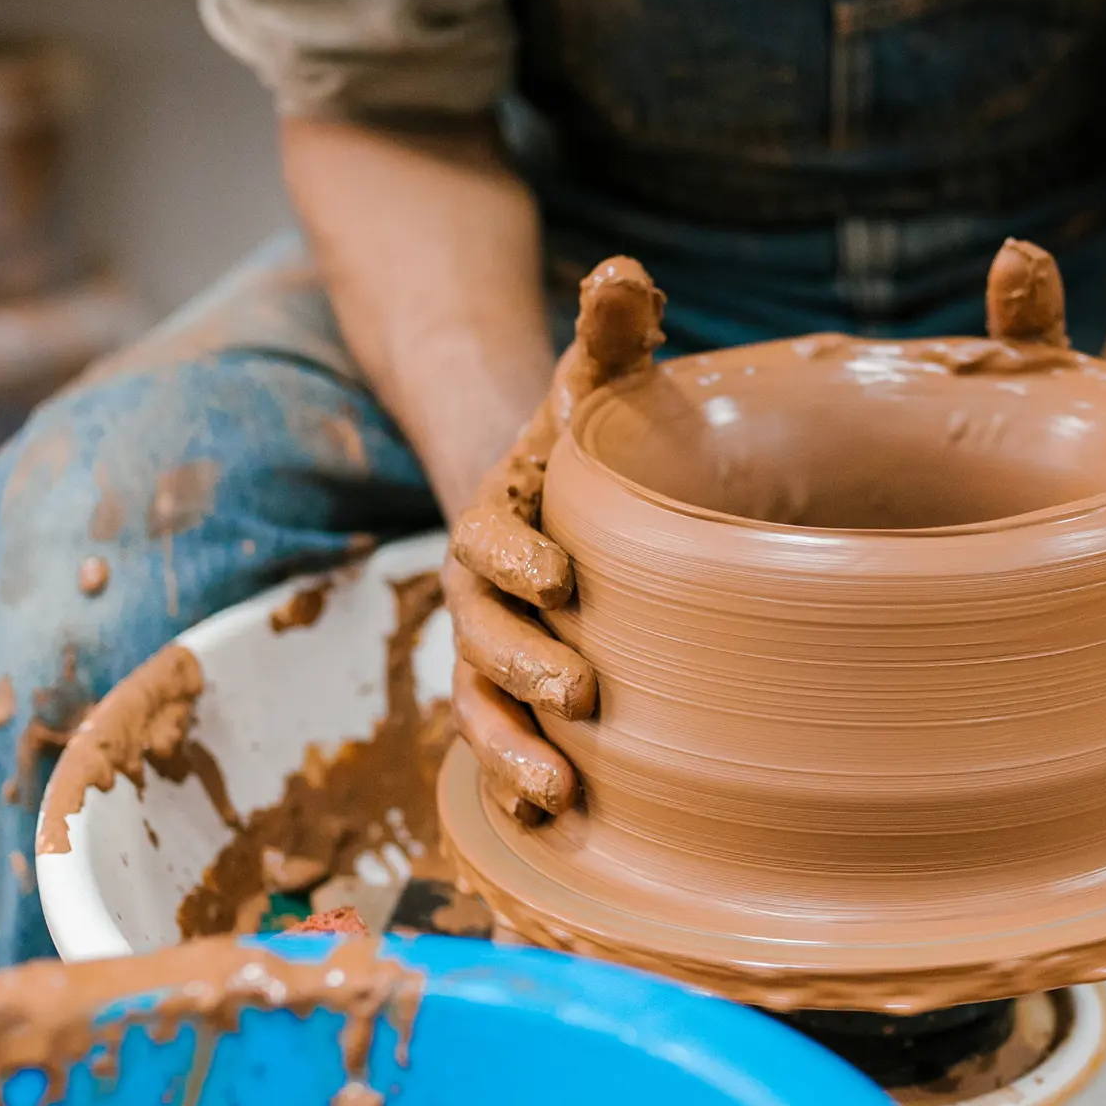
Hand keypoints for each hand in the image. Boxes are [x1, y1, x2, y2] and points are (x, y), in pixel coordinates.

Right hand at [444, 258, 664, 822]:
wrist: (544, 502)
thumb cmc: (583, 446)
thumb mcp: (594, 389)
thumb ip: (606, 336)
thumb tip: (624, 273)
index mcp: (497, 520)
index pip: (490, 542)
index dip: (517, 561)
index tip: (563, 578)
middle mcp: (481, 595)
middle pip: (483, 639)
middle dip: (523, 667)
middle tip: (580, 691)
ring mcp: (491, 654)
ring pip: (483, 708)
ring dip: (514, 750)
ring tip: (560, 792)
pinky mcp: (514, 702)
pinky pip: (501, 749)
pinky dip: (517, 788)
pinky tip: (553, 833)